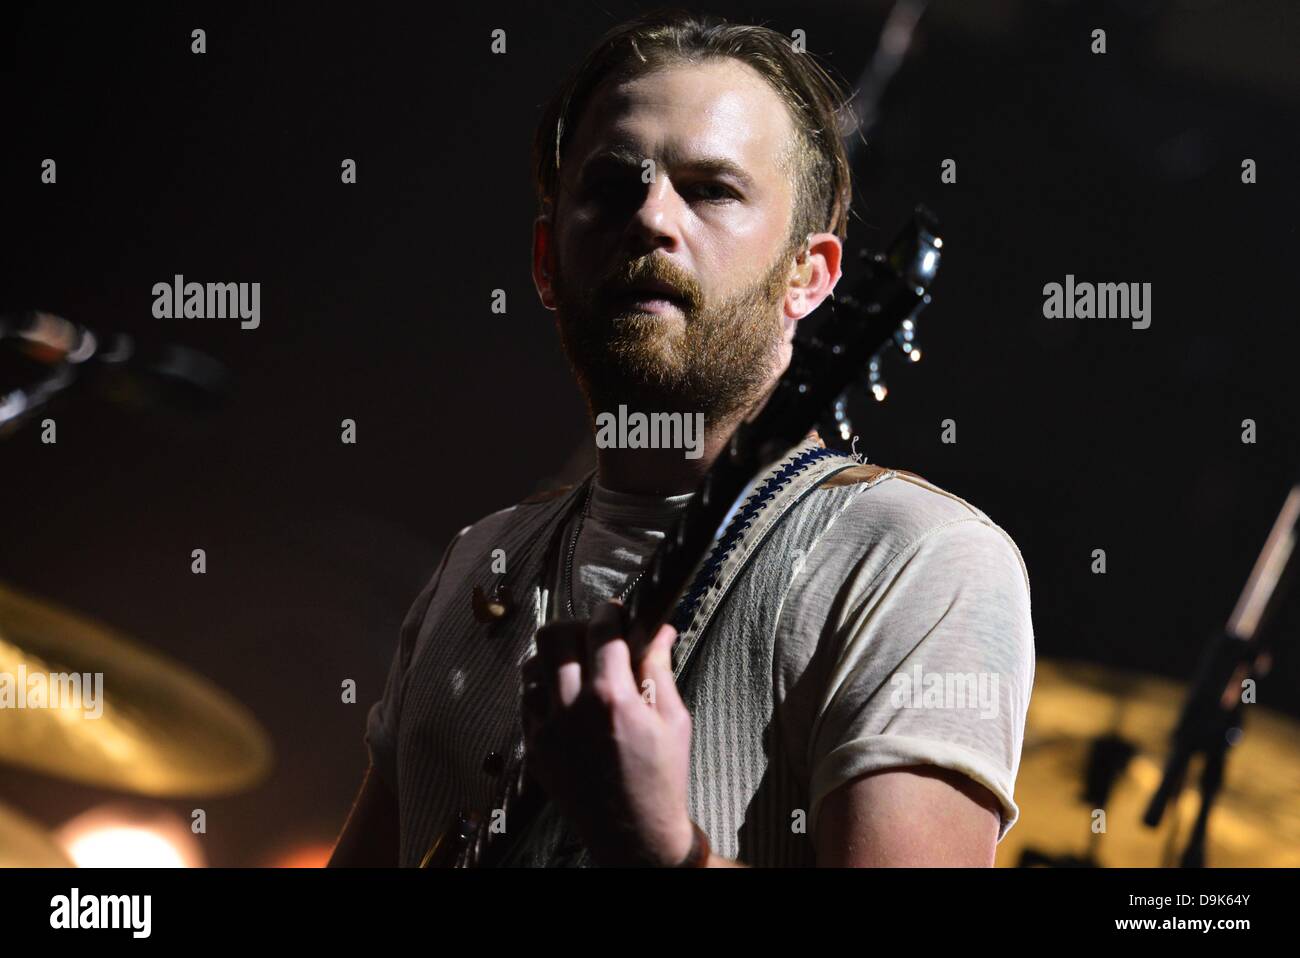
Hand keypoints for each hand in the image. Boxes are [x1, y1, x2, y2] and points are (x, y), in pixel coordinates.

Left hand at [520, 599, 694, 865]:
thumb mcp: (673, 719)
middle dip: (576, 626)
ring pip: (532, 665)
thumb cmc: (662, 777)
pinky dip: (543, 688)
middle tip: (594, 635)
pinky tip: (565, 695)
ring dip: (555, 657)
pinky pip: (526, 700)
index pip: (600, 629)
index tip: (616, 612)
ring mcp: (546, 728)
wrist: (633, 833)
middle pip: (553, 636)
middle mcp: (572, 707)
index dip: (609, 612)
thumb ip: (659, 667)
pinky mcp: (533, 747)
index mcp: (612, 697)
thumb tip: (661, 629)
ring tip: (577, 665)